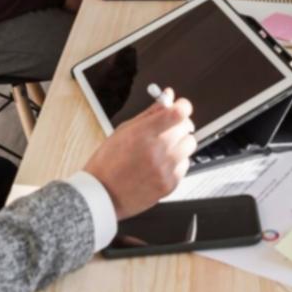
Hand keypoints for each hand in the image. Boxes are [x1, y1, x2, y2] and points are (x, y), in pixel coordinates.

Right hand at [83, 90, 197, 218]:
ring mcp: (164, 169)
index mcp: (143, 133)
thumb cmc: (108, 163)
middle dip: (179, 125)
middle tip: (167, 130)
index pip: (178, 113)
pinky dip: (177, 163)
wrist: (102, 195)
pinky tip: (160, 165)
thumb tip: (167, 96)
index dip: (182, 106)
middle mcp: (157, 150)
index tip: (180, 107)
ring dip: (180, 144)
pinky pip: (185, 165)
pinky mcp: (169, 184)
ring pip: (189, 145)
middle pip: (186, 127)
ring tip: (162, 150)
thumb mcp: (123, 131)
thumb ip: (150, 113)